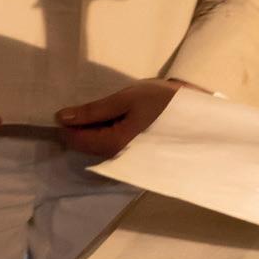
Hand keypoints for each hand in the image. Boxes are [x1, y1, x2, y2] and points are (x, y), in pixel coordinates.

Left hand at [53, 78, 199, 156]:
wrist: (197, 113)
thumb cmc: (162, 101)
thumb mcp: (125, 99)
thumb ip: (93, 111)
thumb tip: (61, 118)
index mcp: (114, 144)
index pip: (75, 141)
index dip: (65, 124)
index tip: (65, 107)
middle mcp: (118, 158)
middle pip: (85, 145)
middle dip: (79, 126)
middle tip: (87, 104)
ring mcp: (127, 159)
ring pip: (97, 145)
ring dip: (93, 128)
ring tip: (102, 108)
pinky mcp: (134, 156)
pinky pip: (111, 145)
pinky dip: (106, 131)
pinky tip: (113, 117)